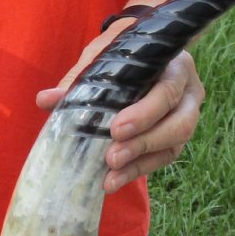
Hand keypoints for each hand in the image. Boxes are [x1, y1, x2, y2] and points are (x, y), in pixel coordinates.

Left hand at [36, 34, 204, 193]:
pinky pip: (163, 159)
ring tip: (110, 176)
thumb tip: (45, 99)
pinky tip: (112, 181)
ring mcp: (186, 116)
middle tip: (111, 157)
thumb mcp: (101, 57)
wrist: (138, 57)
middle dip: (143, 143)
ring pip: (173, 145)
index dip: (144, 113)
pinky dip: (137, 171)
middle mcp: (189, 92)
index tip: (115, 129)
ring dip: (140, 163)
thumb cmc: (121, 54)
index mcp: (176, 65)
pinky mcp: (176, 138)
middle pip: (178, 123)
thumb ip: (78, 78)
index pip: (167, 90)